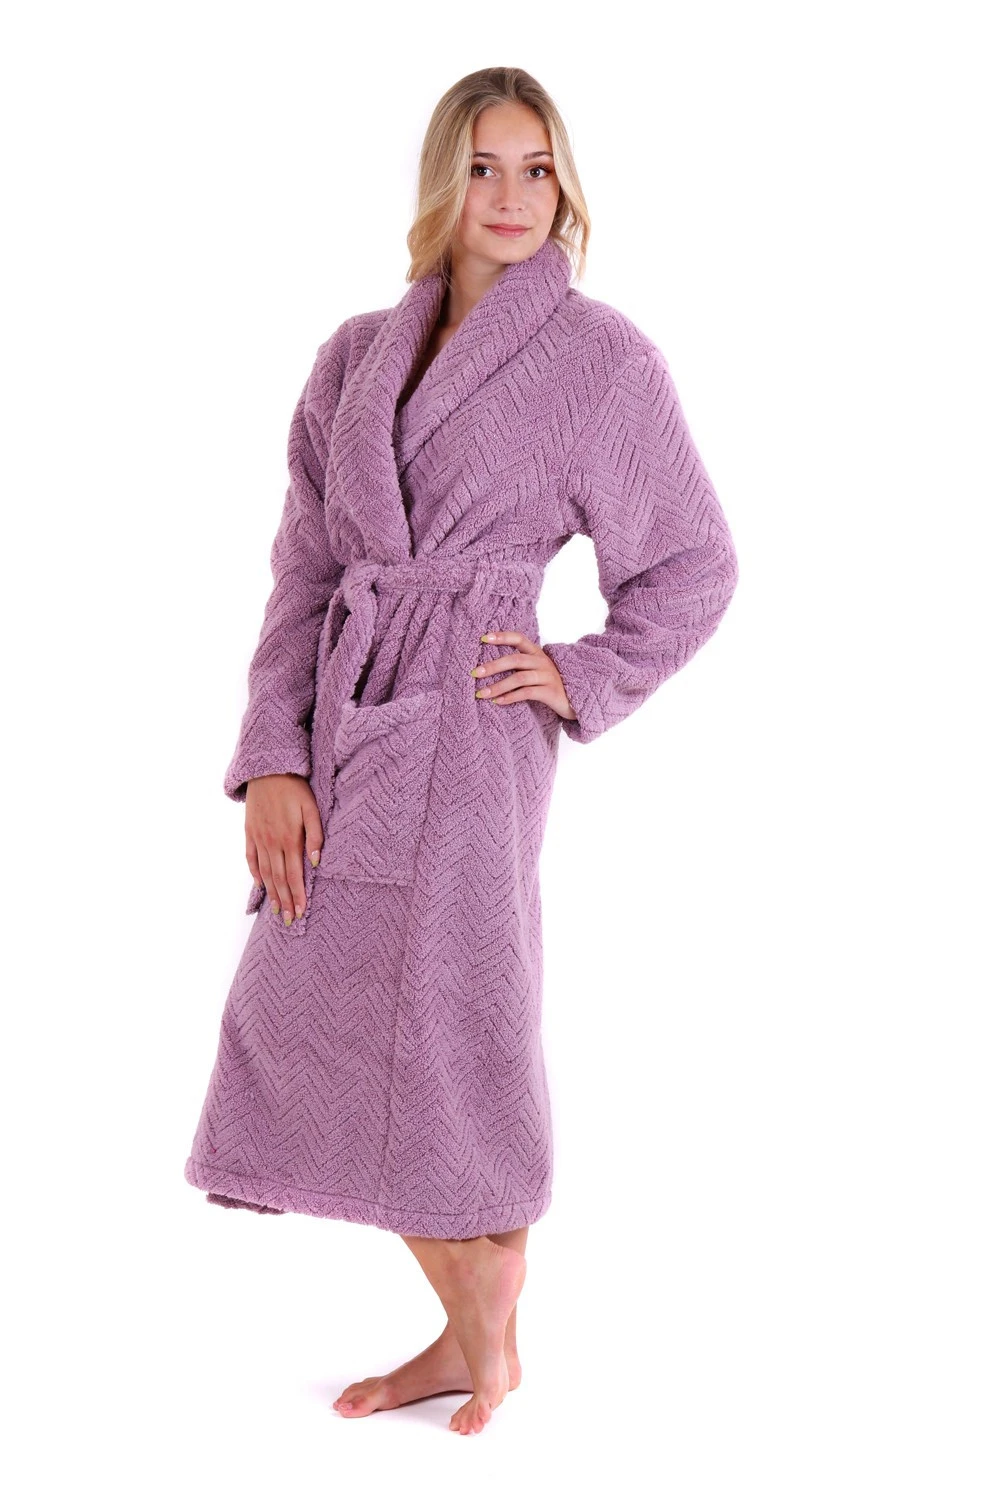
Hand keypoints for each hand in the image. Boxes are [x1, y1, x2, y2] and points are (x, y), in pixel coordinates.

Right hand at [244, 774, 323, 924]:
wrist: (268, 770)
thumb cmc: (295, 788)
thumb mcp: (312, 809)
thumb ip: (316, 836)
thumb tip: (316, 862)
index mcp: (289, 839)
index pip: (294, 875)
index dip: (298, 895)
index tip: (301, 912)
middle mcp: (272, 843)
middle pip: (278, 879)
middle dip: (285, 901)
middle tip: (289, 920)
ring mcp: (258, 839)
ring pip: (264, 873)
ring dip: (271, 893)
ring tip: (276, 910)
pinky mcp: (249, 832)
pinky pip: (250, 858)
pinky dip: (255, 873)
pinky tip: (260, 885)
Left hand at [471, 630, 578, 720]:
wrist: (574, 700)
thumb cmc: (549, 685)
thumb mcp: (536, 670)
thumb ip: (520, 665)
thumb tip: (488, 666)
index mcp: (538, 653)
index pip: (519, 638)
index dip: (502, 637)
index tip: (483, 638)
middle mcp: (543, 662)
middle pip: (515, 659)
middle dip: (493, 666)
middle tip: (475, 673)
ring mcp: (548, 677)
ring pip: (519, 678)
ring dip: (498, 686)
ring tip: (481, 693)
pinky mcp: (550, 692)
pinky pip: (527, 693)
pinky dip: (510, 697)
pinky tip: (498, 702)